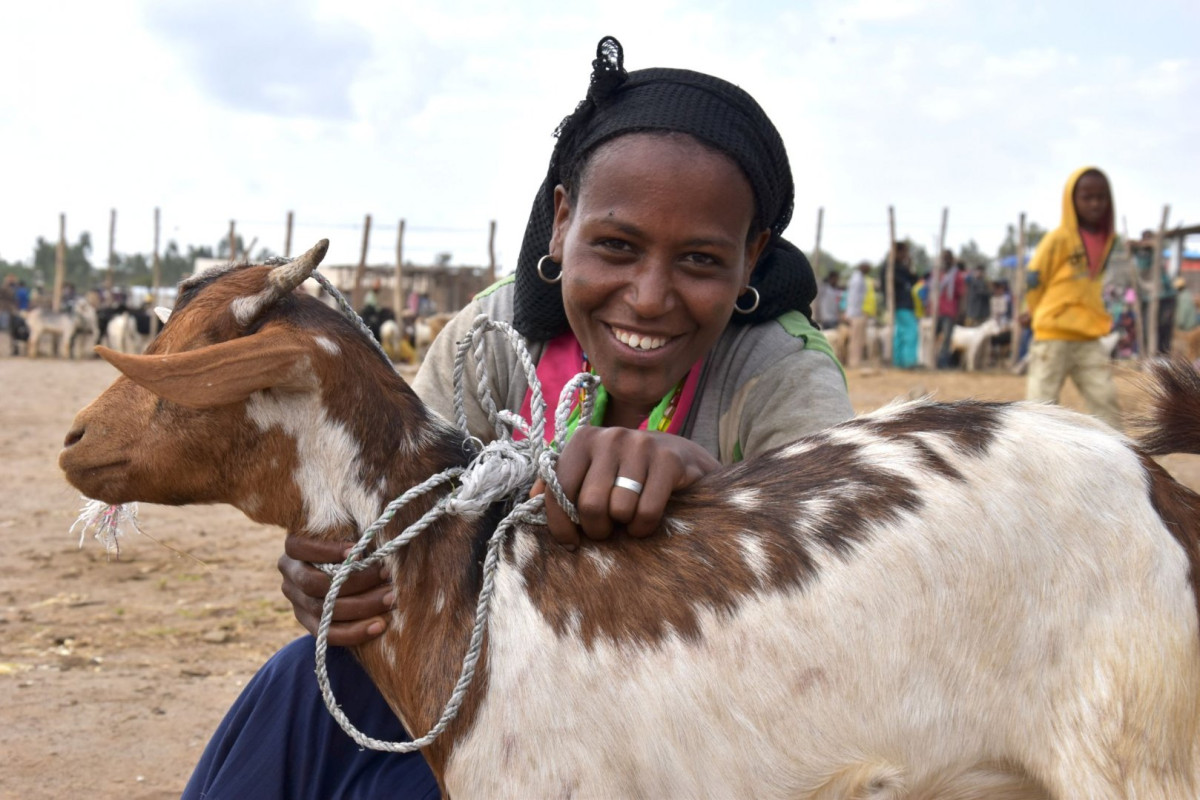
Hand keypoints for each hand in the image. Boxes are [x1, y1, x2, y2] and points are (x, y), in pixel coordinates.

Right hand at [277, 534, 393, 645]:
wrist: (347, 574)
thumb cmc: (353, 545)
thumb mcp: (349, 533)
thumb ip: (355, 534)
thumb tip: (377, 537)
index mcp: (294, 550)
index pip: (299, 547)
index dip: (325, 549)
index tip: (357, 549)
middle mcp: (290, 576)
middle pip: (314, 583)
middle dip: (355, 580)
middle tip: (387, 574)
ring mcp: (297, 602)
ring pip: (324, 610)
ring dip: (361, 606)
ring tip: (389, 598)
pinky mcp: (309, 624)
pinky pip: (328, 634)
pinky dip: (355, 632)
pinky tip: (380, 625)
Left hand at [531, 427, 719, 547]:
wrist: (680, 458)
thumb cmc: (625, 472)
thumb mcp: (590, 471)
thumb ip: (559, 483)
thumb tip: (532, 500)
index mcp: (583, 439)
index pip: (558, 489)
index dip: (560, 525)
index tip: (570, 543)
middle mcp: (610, 436)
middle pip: (590, 504)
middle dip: (596, 529)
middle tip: (605, 531)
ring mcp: (641, 445)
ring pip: (620, 509)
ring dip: (624, 527)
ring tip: (627, 520)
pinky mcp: (668, 460)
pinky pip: (647, 511)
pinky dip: (644, 527)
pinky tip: (645, 523)